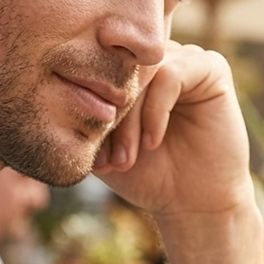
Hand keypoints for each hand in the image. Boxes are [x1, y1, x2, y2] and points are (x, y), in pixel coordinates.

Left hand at [93, 42, 252, 219]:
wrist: (192, 204)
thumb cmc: (148, 177)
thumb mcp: (103, 147)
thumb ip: (84, 118)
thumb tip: (52, 92)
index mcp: (133, 72)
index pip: (100, 69)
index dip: (91, 109)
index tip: (95, 158)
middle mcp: (159, 60)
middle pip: (119, 68)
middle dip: (110, 116)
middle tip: (112, 160)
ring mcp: (185, 60)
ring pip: (143, 72)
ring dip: (130, 119)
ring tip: (128, 157)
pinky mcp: (211, 69)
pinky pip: (170, 75)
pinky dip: (155, 111)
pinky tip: (152, 142)